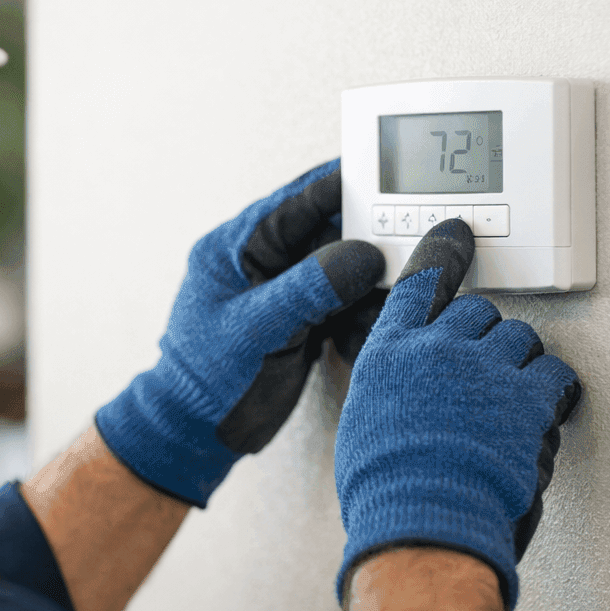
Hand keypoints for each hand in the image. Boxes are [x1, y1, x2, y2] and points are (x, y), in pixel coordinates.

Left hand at [95, 161, 384, 506]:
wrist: (196, 433)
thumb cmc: (208, 380)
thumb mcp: (259, 327)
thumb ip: (310, 286)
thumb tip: (364, 253)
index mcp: (239, 246)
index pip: (300, 200)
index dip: (345, 185)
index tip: (392, 177)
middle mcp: (264, 262)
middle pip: (330, 232)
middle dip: (372, 238)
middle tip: (413, 240)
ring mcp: (284, 291)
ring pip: (343, 269)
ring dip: (372, 282)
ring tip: (399, 289)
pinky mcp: (301, 320)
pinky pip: (343, 302)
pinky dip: (363, 312)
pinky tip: (374, 323)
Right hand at [333, 218, 581, 609]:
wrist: (422, 520)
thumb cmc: (387, 489)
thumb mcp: (365, 420)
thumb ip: (392, 386)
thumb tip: (409, 388)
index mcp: (389, 353)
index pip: (420, 284)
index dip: (445, 253)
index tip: (458, 235)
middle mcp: (435, 348)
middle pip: (477, 310)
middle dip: (487, 334)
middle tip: (489, 366)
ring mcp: (482, 369)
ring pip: (519, 338)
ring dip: (521, 362)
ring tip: (515, 395)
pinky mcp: (525, 398)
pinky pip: (554, 374)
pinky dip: (555, 390)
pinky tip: (550, 405)